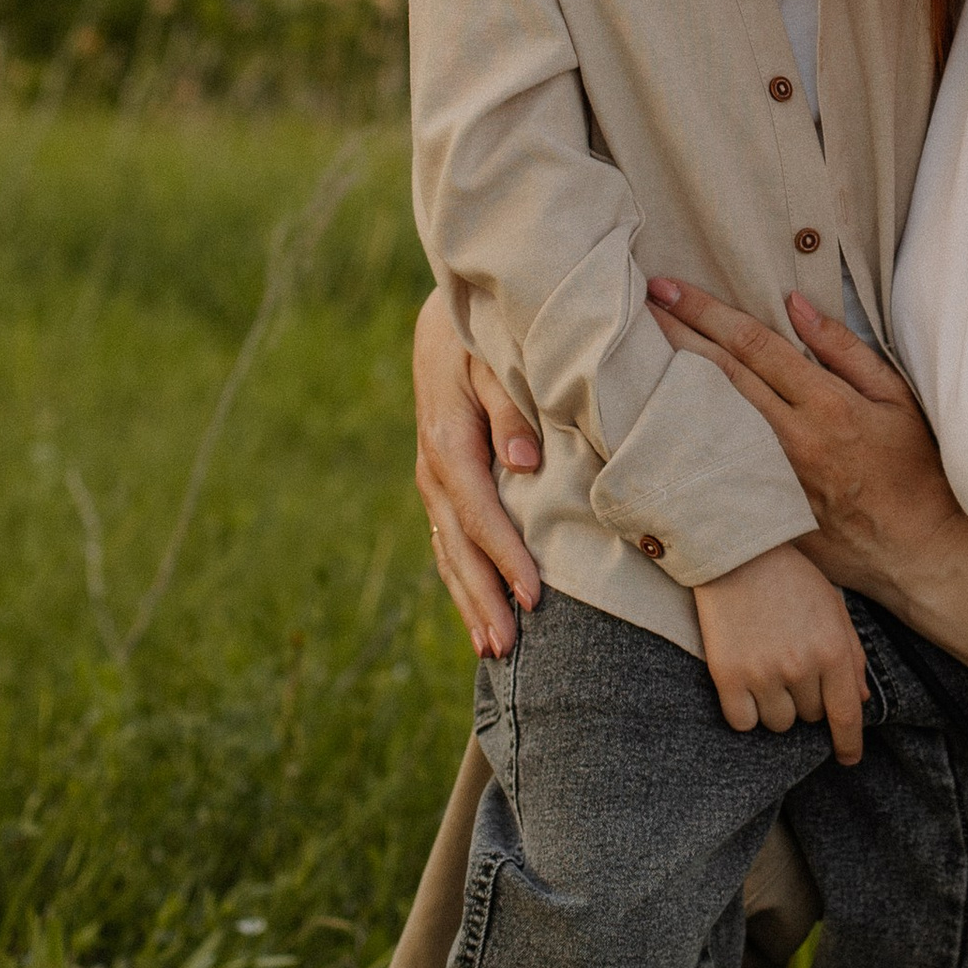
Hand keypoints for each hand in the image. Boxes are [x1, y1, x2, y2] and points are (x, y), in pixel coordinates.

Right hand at [413, 283, 543, 657]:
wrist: (446, 317)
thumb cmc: (485, 332)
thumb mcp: (497, 358)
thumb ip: (511, 411)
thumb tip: (526, 463)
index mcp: (447, 441)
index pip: (480, 514)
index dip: (506, 558)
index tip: (535, 596)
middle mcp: (432, 469)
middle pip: (458, 547)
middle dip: (483, 599)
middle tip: (509, 648)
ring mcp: (432, 480)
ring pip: (450, 553)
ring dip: (470, 602)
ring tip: (494, 651)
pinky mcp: (440, 484)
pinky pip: (450, 542)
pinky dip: (464, 581)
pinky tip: (480, 616)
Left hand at [648, 280, 960, 612]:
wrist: (917, 551)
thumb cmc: (914, 470)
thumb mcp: (896, 399)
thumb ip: (845, 350)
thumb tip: (797, 305)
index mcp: (826, 403)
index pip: (753, 344)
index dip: (707, 311)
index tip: (669, 287)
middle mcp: (791, 438)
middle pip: (719, 375)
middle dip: (675, 334)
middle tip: (636, 303)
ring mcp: (771, 478)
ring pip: (708, 419)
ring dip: (668, 381)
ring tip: (633, 350)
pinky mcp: (762, 509)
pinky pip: (713, 465)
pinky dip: (682, 437)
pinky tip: (654, 418)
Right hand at [693, 539, 868, 762]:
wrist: (737, 554)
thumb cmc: (791, 577)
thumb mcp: (833, 608)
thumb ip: (851, 655)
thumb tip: (858, 700)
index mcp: (832, 651)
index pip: (846, 716)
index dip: (849, 744)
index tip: (848, 758)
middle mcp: (801, 668)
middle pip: (810, 718)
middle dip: (807, 699)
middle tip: (792, 665)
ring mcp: (763, 674)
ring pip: (778, 724)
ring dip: (777, 707)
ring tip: (768, 671)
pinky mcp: (727, 677)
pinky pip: (743, 722)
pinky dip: (747, 712)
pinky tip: (746, 686)